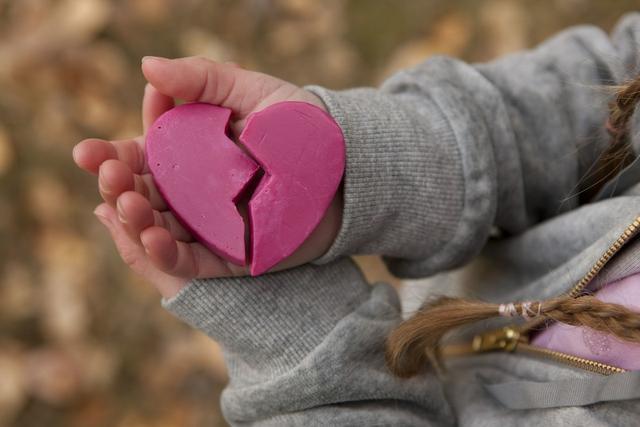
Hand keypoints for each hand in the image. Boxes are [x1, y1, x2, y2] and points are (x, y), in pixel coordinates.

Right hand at [73, 57, 341, 297]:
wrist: (345, 165)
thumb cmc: (299, 125)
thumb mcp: (252, 91)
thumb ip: (203, 78)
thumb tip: (147, 68)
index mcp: (188, 154)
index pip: (140, 157)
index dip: (112, 155)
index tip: (90, 153)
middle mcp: (192, 192)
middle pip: (142, 194)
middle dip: (117, 186)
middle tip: (107, 174)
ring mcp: (209, 225)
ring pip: (158, 228)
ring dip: (134, 220)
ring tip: (124, 203)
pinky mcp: (230, 255)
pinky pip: (190, 260)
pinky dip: (165, 254)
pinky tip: (149, 237)